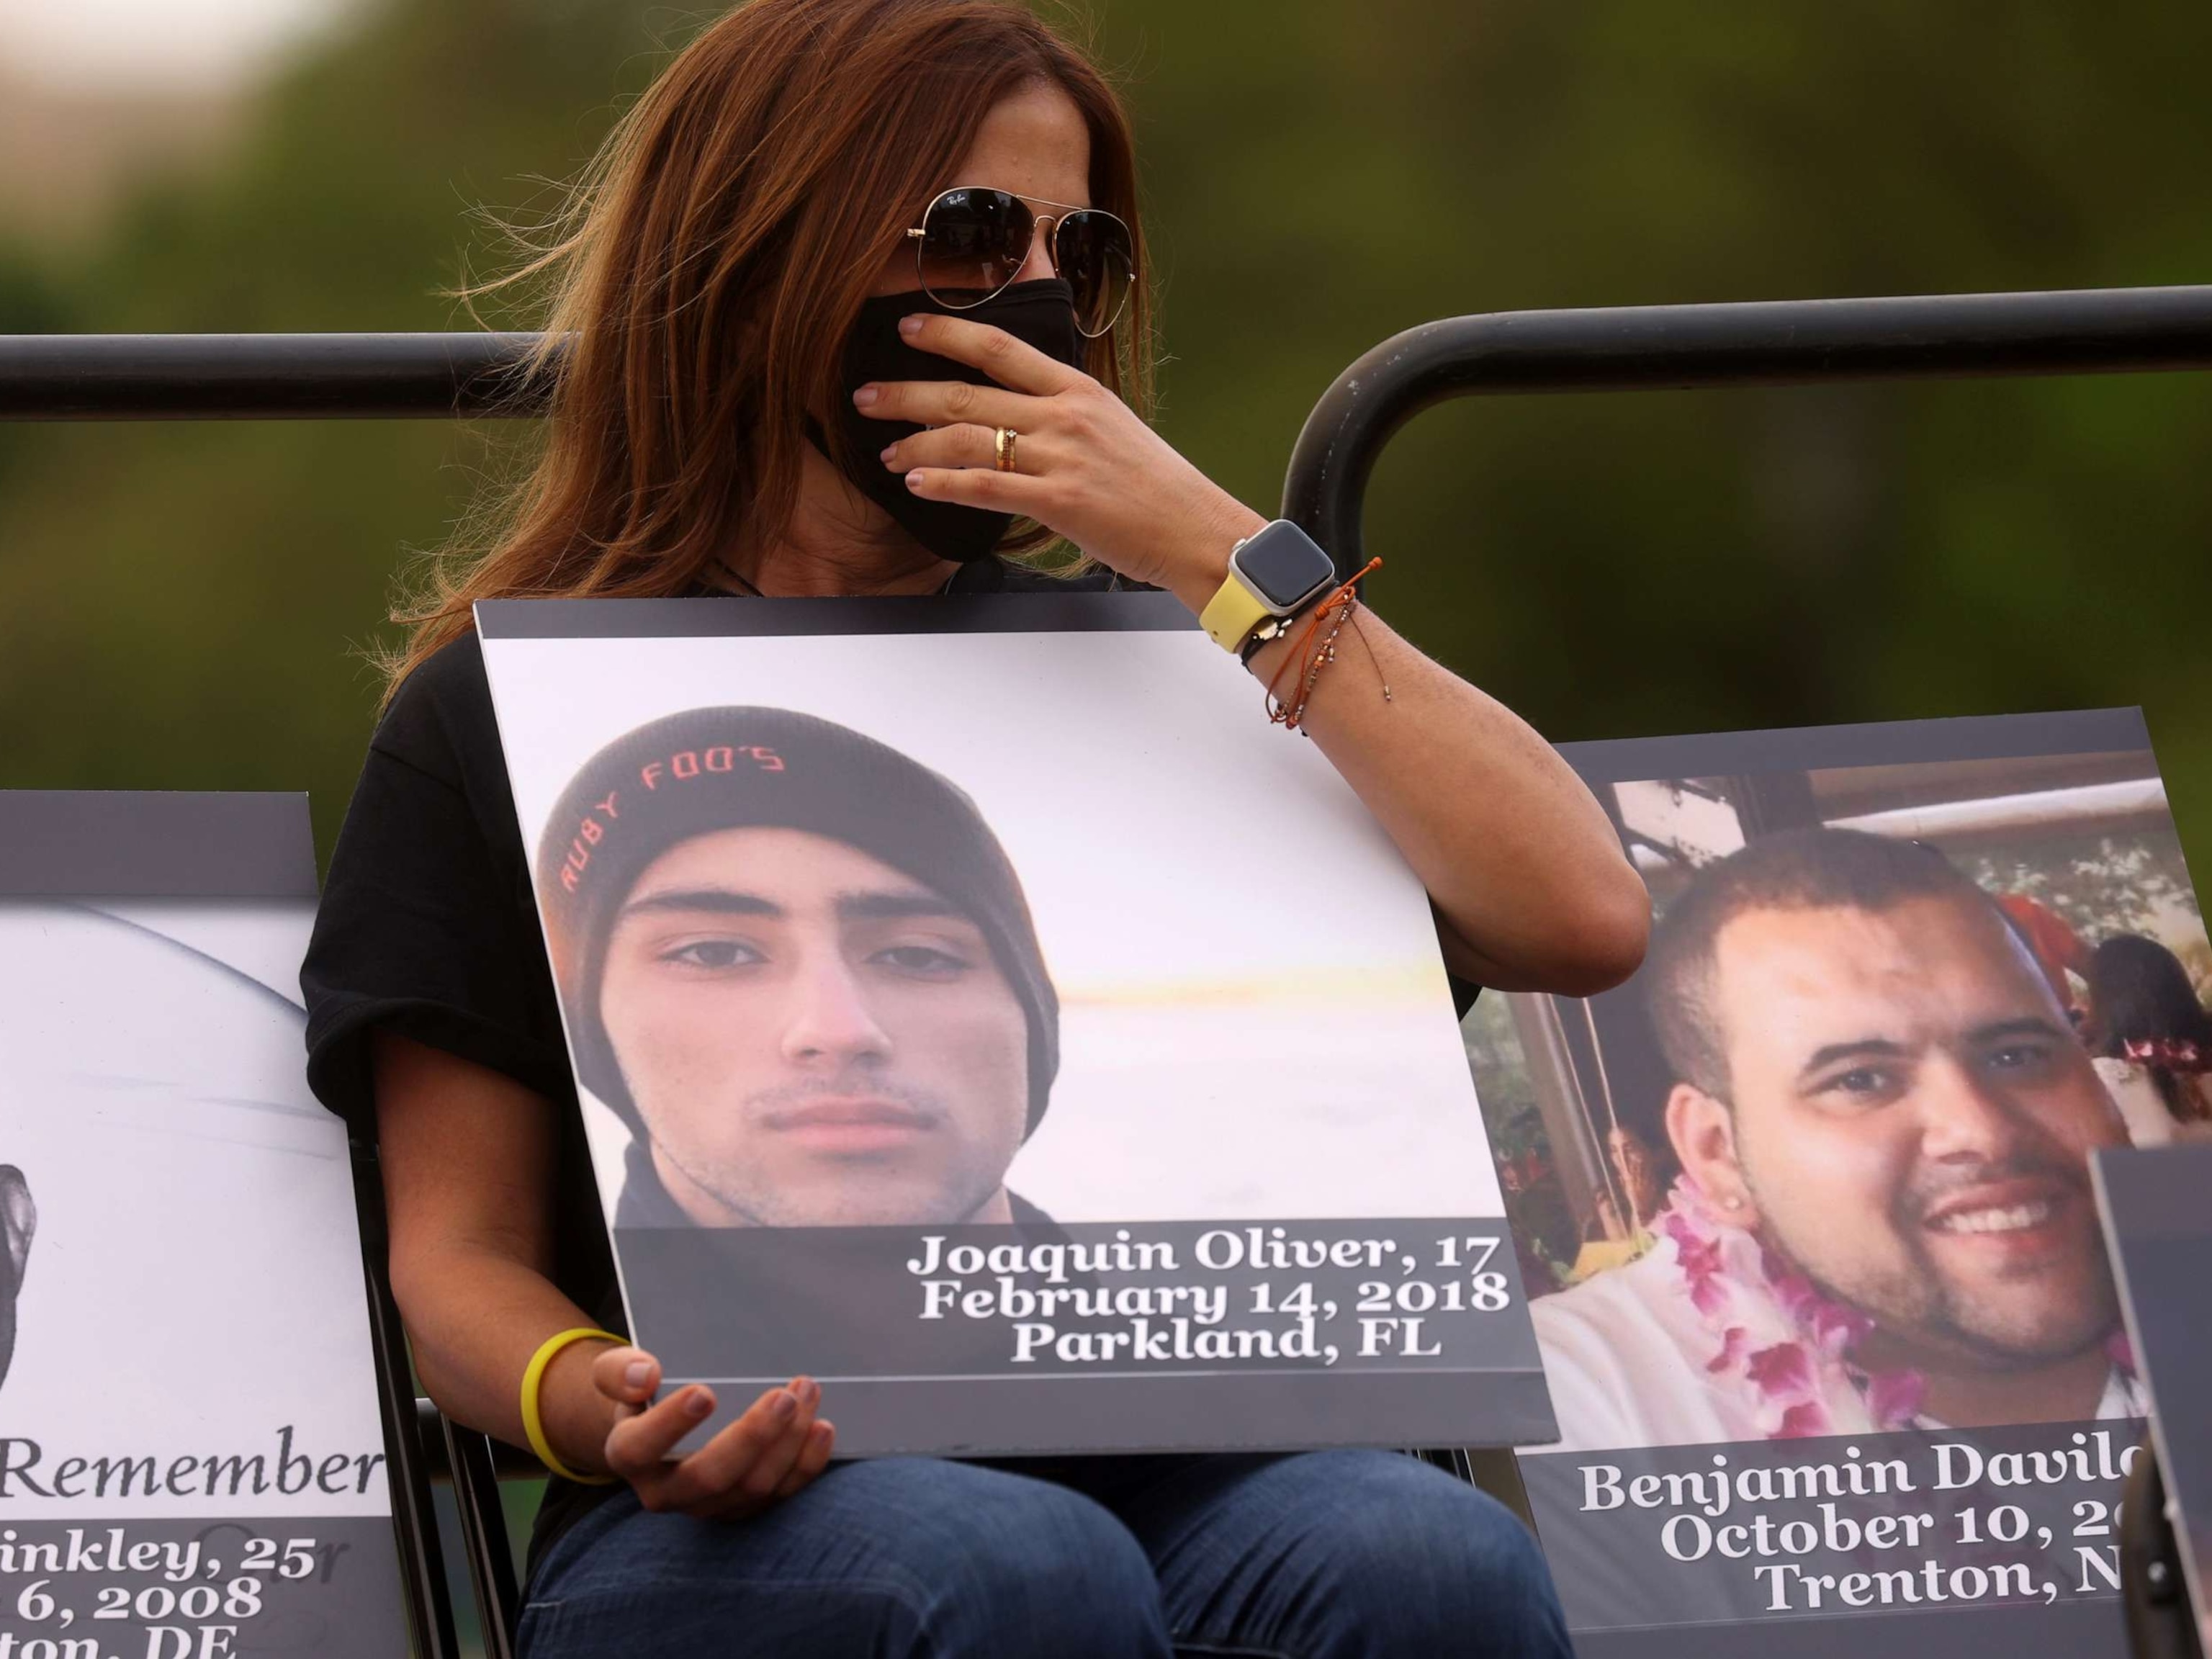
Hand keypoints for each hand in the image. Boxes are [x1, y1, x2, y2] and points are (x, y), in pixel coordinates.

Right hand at [590, 1345, 833, 1518]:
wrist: (662, 1427)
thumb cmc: (645, 1393)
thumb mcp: (619, 1374)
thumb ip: (620, 1372)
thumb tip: (645, 1376)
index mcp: (629, 1455)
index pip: (641, 1448)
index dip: (671, 1424)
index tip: (704, 1392)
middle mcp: (667, 1492)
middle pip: (711, 1476)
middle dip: (753, 1436)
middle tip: (784, 1395)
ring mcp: (709, 1506)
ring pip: (752, 1487)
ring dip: (787, 1442)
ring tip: (807, 1394)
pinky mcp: (744, 1507)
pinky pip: (781, 1495)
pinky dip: (805, 1464)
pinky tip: (821, 1428)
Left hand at [860, 313, 1265, 604]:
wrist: (1196, 530)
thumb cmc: (1158, 489)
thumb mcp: (1113, 429)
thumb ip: (1065, 415)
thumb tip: (1020, 414)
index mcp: (1076, 390)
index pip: (999, 348)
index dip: (946, 333)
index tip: (907, 328)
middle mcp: (1064, 415)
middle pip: (967, 393)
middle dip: (906, 393)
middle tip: (866, 395)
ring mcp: (1060, 456)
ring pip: (967, 440)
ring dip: (916, 444)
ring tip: (887, 451)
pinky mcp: (1058, 500)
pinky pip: (986, 487)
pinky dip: (944, 485)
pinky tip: (917, 484)